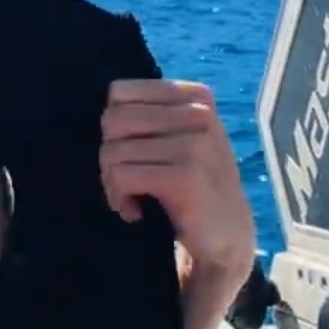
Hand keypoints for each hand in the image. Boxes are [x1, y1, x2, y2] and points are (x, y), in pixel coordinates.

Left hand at [99, 78, 255, 274]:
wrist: (227, 236)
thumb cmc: (192, 184)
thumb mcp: (179, 138)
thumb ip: (148, 115)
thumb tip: (101, 109)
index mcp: (196, 98)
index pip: (120, 92)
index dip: (111, 126)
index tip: (126, 152)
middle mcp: (199, 115)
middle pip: (112, 120)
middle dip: (107, 155)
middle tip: (122, 181)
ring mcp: (195, 145)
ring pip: (113, 151)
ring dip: (112, 182)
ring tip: (130, 199)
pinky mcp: (185, 176)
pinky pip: (122, 176)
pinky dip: (119, 198)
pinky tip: (135, 211)